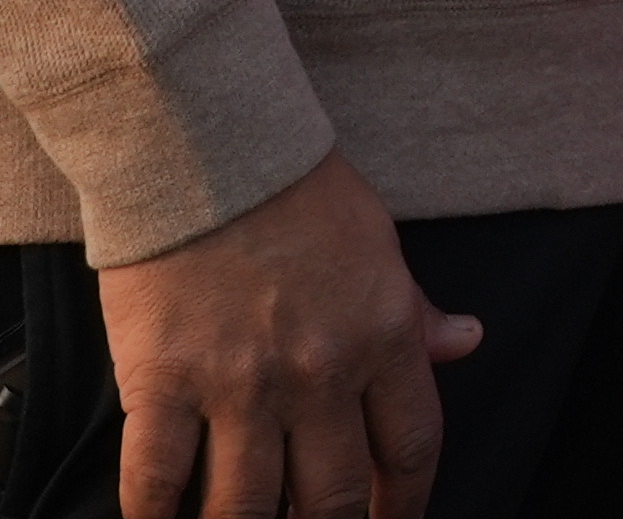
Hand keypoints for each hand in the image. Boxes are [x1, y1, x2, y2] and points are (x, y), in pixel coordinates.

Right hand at [98, 153, 476, 518]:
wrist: (203, 140)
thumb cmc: (294, 188)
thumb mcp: (378, 242)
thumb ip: (415, 311)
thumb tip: (466, 342)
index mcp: (381, 337)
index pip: (409, 451)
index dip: (403, 507)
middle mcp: (318, 374)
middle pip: (330, 501)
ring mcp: (238, 384)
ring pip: (246, 510)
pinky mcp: (163, 381)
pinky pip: (156, 480)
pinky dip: (156, 517)